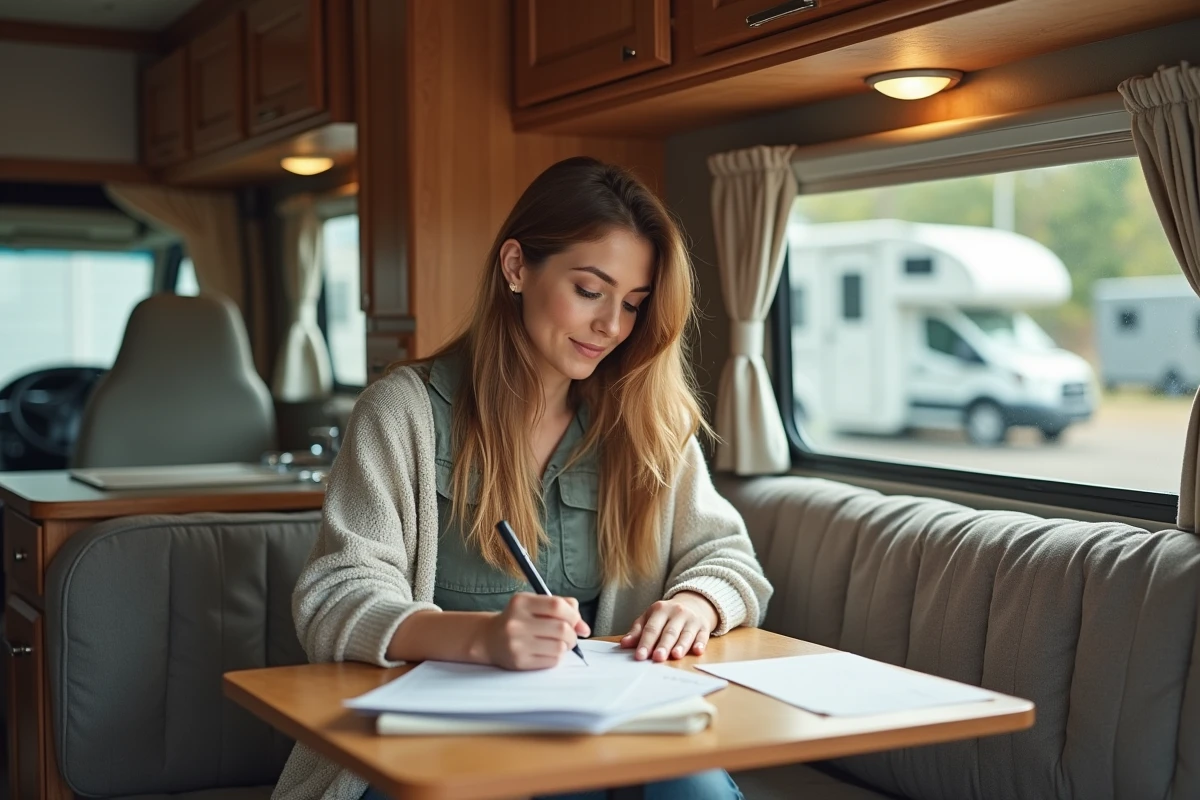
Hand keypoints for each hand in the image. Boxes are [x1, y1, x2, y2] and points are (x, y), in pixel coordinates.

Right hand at [476, 593, 590, 669]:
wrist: (489, 638)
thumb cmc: (519, 619)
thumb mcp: (534, 604)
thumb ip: (562, 608)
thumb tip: (585, 628)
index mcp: (521, 602)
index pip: (557, 606)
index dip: (573, 614)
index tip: (575, 621)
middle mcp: (517, 622)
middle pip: (562, 628)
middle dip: (572, 634)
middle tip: (569, 636)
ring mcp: (516, 643)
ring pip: (559, 647)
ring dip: (565, 646)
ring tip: (558, 643)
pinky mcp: (519, 662)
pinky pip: (552, 661)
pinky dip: (556, 657)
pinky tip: (547, 652)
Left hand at [619, 592, 718, 661]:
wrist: (693, 603)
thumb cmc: (667, 615)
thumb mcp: (650, 617)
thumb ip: (638, 631)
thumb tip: (624, 644)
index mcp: (660, 610)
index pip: (651, 628)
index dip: (645, 643)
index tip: (640, 656)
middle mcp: (677, 612)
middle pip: (669, 632)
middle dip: (663, 645)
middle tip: (657, 658)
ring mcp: (692, 619)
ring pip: (686, 634)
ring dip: (681, 645)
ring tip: (675, 655)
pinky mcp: (704, 626)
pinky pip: (703, 636)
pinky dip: (700, 643)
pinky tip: (697, 651)